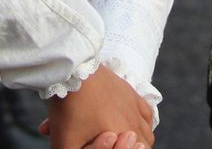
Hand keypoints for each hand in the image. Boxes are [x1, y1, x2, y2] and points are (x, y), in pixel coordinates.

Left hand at [40, 64, 154, 148]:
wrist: (72, 69)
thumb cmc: (69, 107)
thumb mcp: (64, 142)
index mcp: (120, 137)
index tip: (110, 147)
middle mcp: (132, 124)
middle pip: (142, 147)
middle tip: (113, 146)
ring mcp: (134, 107)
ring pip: (147, 133)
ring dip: (137, 141)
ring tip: (119, 142)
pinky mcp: (132, 94)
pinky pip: (147, 114)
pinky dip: (142, 124)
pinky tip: (130, 125)